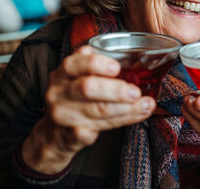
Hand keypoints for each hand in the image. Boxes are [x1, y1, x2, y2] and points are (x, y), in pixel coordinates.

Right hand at [22, 45, 155, 173]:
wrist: (53, 135)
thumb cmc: (74, 100)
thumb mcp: (78, 78)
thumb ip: (98, 67)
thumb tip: (135, 65)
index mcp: (63, 73)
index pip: (75, 64)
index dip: (98, 64)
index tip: (117, 68)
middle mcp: (58, 92)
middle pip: (88, 88)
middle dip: (117, 90)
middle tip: (136, 92)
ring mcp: (62, 115)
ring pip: (98, 110)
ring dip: (127, 108)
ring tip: (145, 105)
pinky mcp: (69, 136)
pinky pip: (97, 130)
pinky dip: (121, 122)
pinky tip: (133, 118)